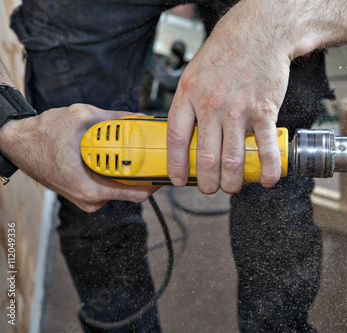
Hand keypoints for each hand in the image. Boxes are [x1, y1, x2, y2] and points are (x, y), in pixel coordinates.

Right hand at [0, 104, 158, 211]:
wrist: (17, 141)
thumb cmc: (42, 134)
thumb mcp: (82, 117)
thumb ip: (115, 118)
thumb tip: (139, 117)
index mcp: (91, 189)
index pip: (137, 194)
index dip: (156, 181)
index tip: (165, 168)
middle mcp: (90, 199)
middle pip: (130, 190)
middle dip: (142, 171)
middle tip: (151, 153)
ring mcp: (86, 198)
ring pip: (119, 186)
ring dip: (127, 170)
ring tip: (131, 151)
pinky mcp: (84, 192)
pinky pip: (108, 184)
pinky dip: (114, 170)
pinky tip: (114, 156)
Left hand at [166, 1, 293, 193]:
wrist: (259, 32)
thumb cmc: (227, 51)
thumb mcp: (195, 72)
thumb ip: (190, 102)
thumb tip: (190, 132)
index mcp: (189, 95)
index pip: (176, 138)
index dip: (176, 165)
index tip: (178, 179)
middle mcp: (211, 105)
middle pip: (206, 158)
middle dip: (208, 182)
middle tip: (211, 188)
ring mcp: (238, 110)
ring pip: (232, 160)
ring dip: (233, 181)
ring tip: (233, 186)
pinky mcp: (263, 111)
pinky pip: (266, 148)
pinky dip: (268, 169)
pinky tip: (268, 179)